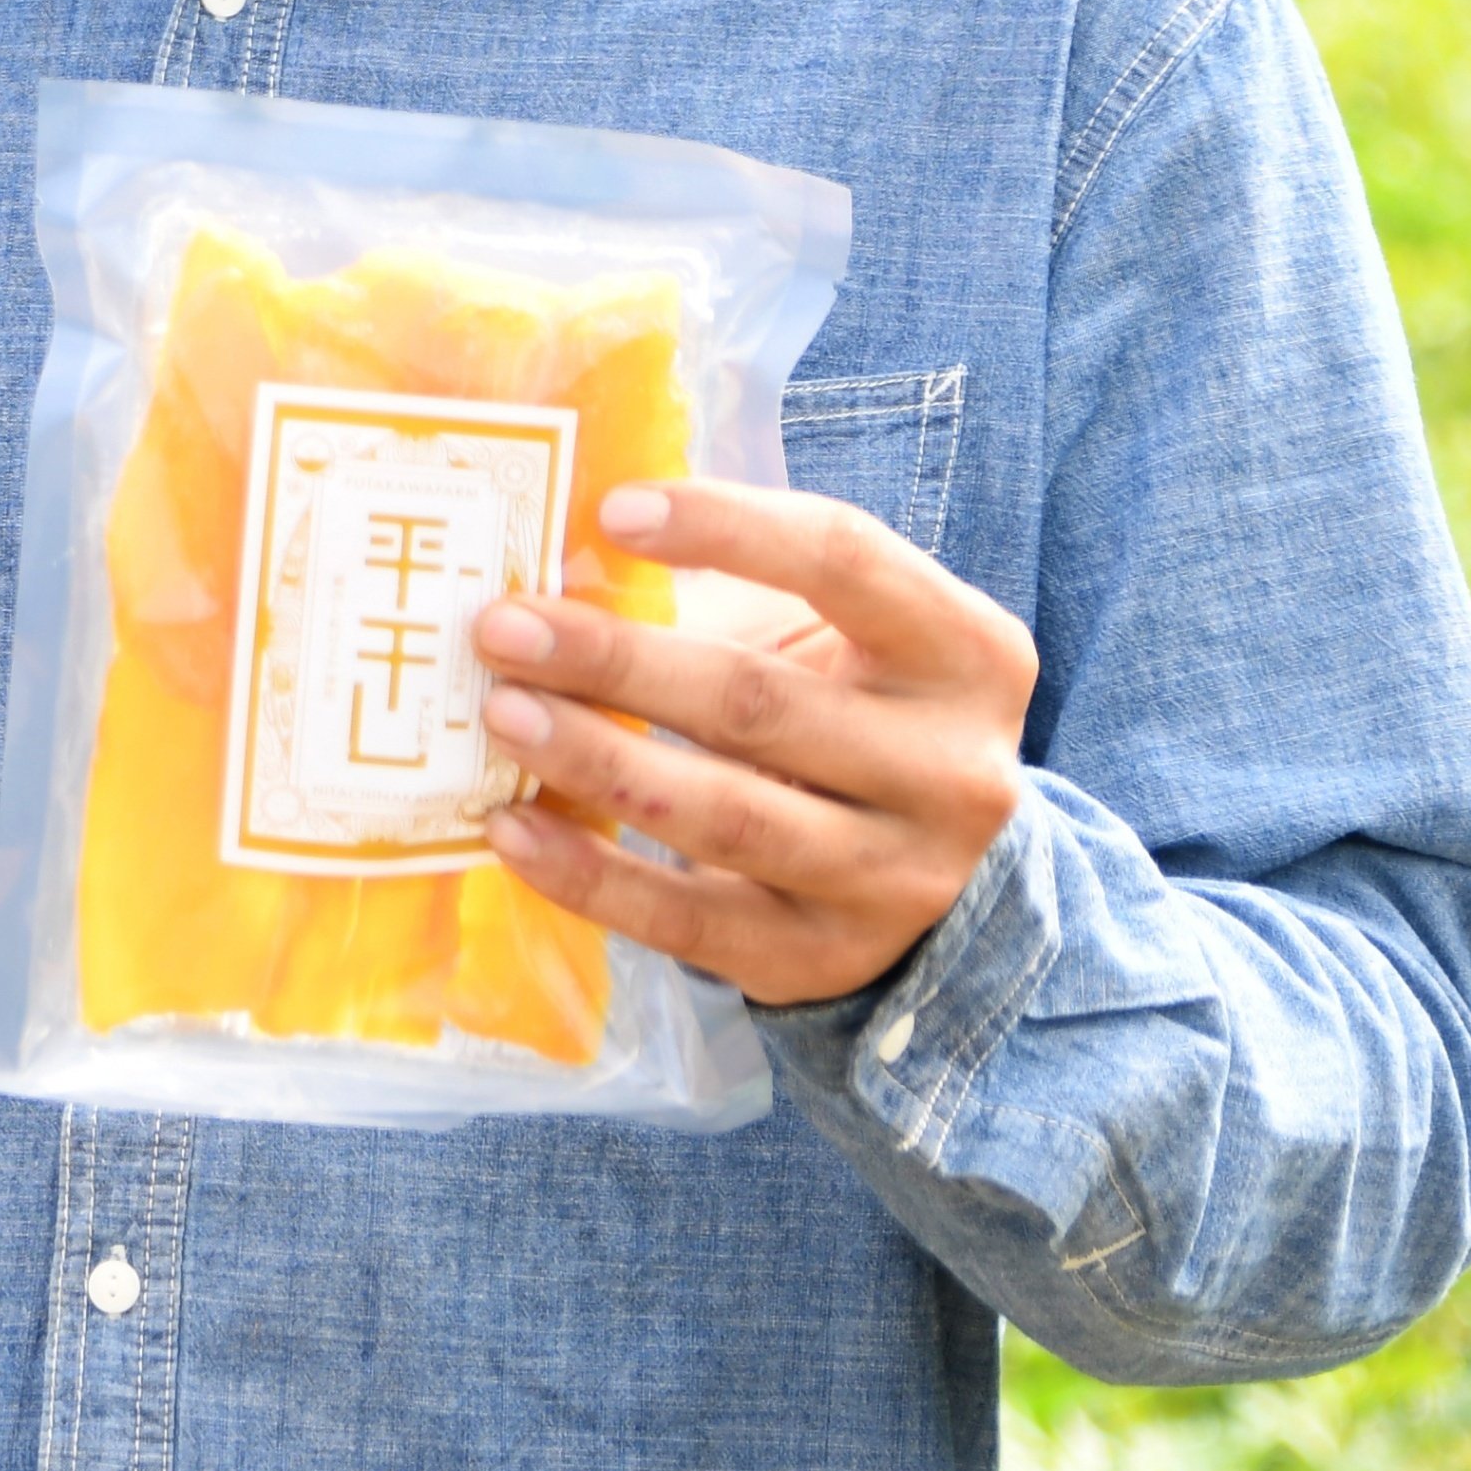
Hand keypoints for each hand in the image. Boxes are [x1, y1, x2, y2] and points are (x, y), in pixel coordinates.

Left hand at [469, 478, 1035, 1008]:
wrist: (947, 873)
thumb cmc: (863, 715)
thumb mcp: (849, 642)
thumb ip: (747, 596)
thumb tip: (568, 558)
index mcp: (967, 654)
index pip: (846, 562)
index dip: (729, 528)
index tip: (613, 511)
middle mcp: (950, 769)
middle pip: (762, 702)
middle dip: (617, 662)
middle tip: (505, 629)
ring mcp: (895, 878)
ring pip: (727, 816)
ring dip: (598, 762)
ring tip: (503, 716)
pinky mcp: (824, 958)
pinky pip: (689, 920)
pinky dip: (592, 875)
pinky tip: (515, 827)